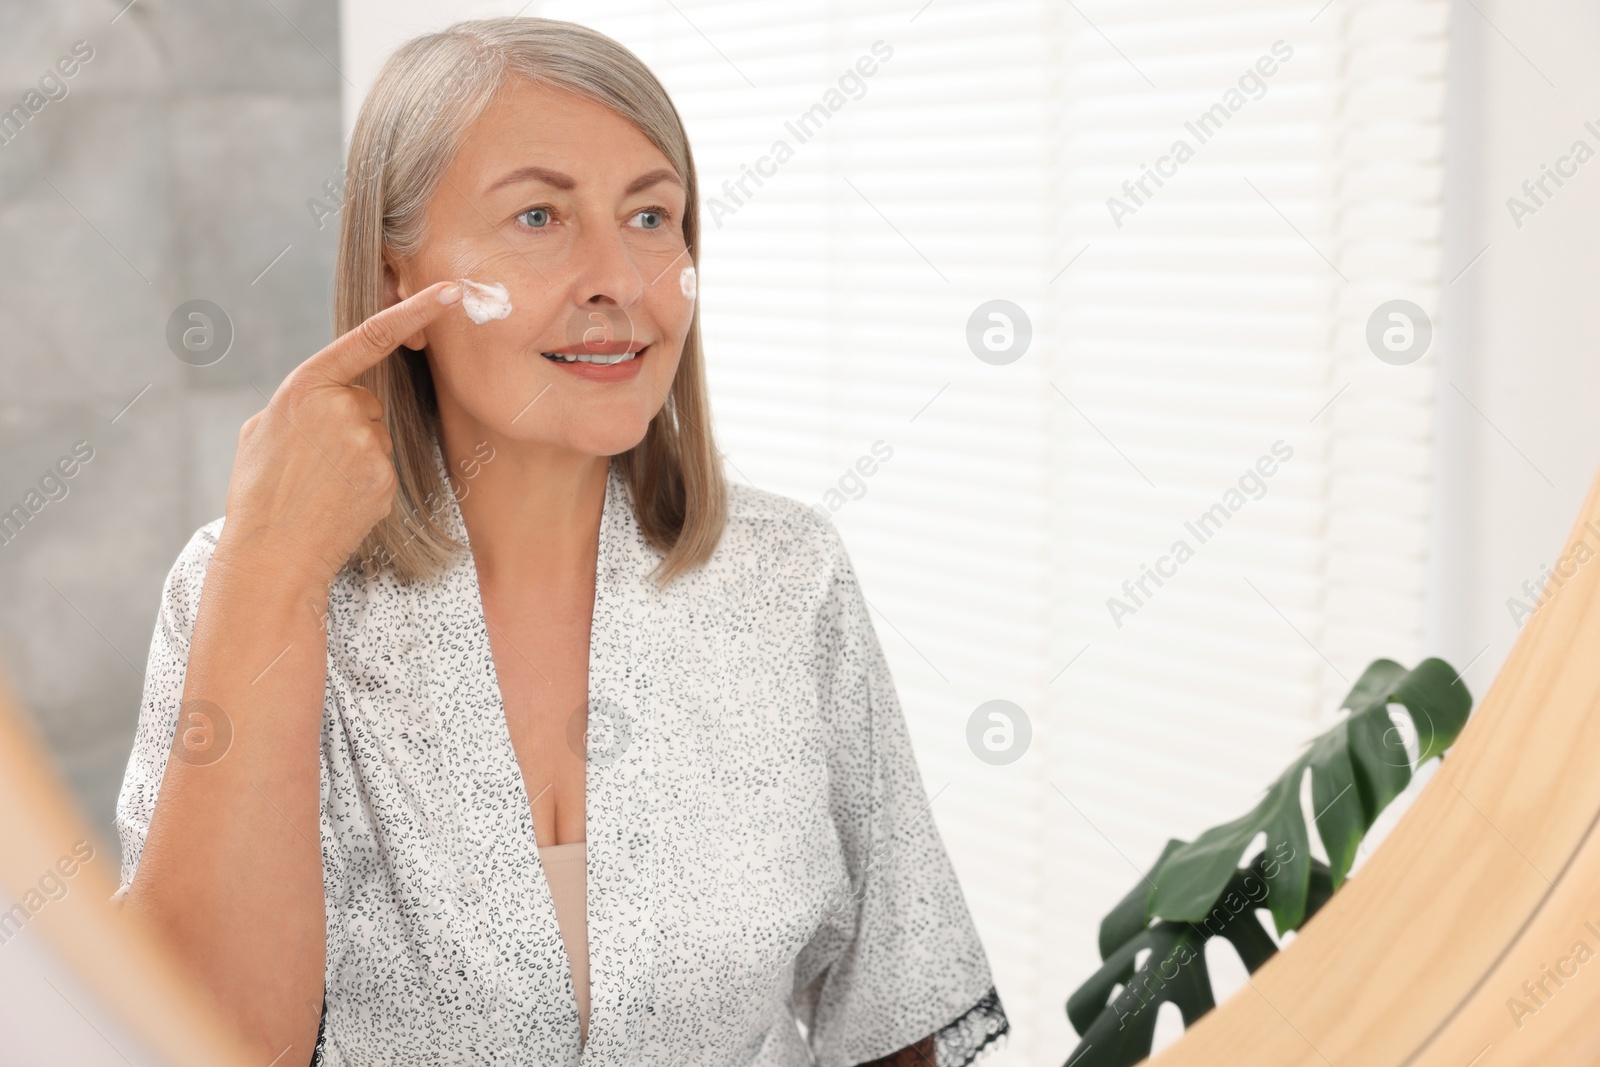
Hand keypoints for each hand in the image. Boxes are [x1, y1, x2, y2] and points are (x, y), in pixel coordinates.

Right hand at [218, 281, 462, 591]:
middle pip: (366, 401)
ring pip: (375, 435)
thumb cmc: (260, 490)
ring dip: (355, 454)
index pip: (369, 338)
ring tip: (319, 484)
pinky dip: (366, 481)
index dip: (414, 312)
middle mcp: (342, 407)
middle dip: (347, 423)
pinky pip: (383, 466)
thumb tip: (330, 396)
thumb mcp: (263, 429)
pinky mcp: (385, 475)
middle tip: (310, 461)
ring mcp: (367, 442)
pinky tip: (338, 500)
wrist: (272, 552)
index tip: (449, 293)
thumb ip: (302, 401)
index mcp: (306, 386)